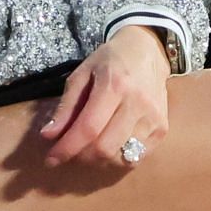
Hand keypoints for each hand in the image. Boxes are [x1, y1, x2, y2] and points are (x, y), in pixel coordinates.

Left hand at [41, 25, 172, 167]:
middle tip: (70, 151)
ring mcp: (154, 117)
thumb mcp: (82, 75)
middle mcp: (137, 103)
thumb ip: (66, 106)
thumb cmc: (110, 61)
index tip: (51, 160)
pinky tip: (111, 145)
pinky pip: (137, 157)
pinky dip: (118, 158)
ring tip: (89, 148)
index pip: (88, 128)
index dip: (67, 148)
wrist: (148, 50)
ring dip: (98, 160)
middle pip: (104, 147)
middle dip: (80, 157)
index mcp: (114, 85)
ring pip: (121, 157)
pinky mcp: (162, 128)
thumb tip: (48, 136)